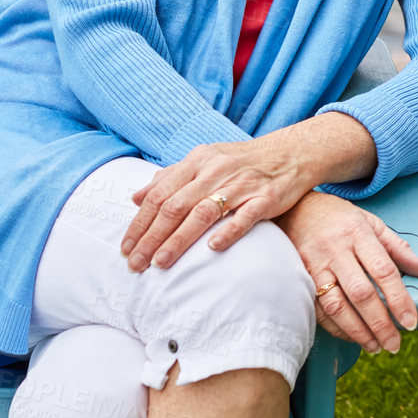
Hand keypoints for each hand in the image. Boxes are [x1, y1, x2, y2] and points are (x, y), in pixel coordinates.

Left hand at [121, 132, 313, 271]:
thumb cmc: (242, 162)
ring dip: (179, 239)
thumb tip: (136, 197)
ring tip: (161, 263)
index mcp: (198, 161)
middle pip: (176, 205)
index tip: (126, 248)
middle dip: (152, 237)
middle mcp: (216, 171)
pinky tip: (212, 248)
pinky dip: (228, 231)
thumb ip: (170, 178)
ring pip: (203, 212)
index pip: (160, 194)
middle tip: (135, 264)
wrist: (291, 153)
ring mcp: (242, 184)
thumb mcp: (204, 161)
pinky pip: (245, 216)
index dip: (140, 222)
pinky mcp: (266, 198)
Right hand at [277, 191, 417, 352]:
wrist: (294, 209)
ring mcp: (315, 265)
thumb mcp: (372, 223)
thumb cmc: (339, 217)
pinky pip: (317, 309)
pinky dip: (335, 327)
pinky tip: (351, 336)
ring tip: (375, 346)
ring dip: (357, 331)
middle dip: (379, 323)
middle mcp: (336, 250)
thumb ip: (398, 248)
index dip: (399, 299)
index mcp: (359, 234)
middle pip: (360, 293)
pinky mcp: (299, 277)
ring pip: (336, 305)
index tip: (411, 322)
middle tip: (394, 344)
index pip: (384, 270)